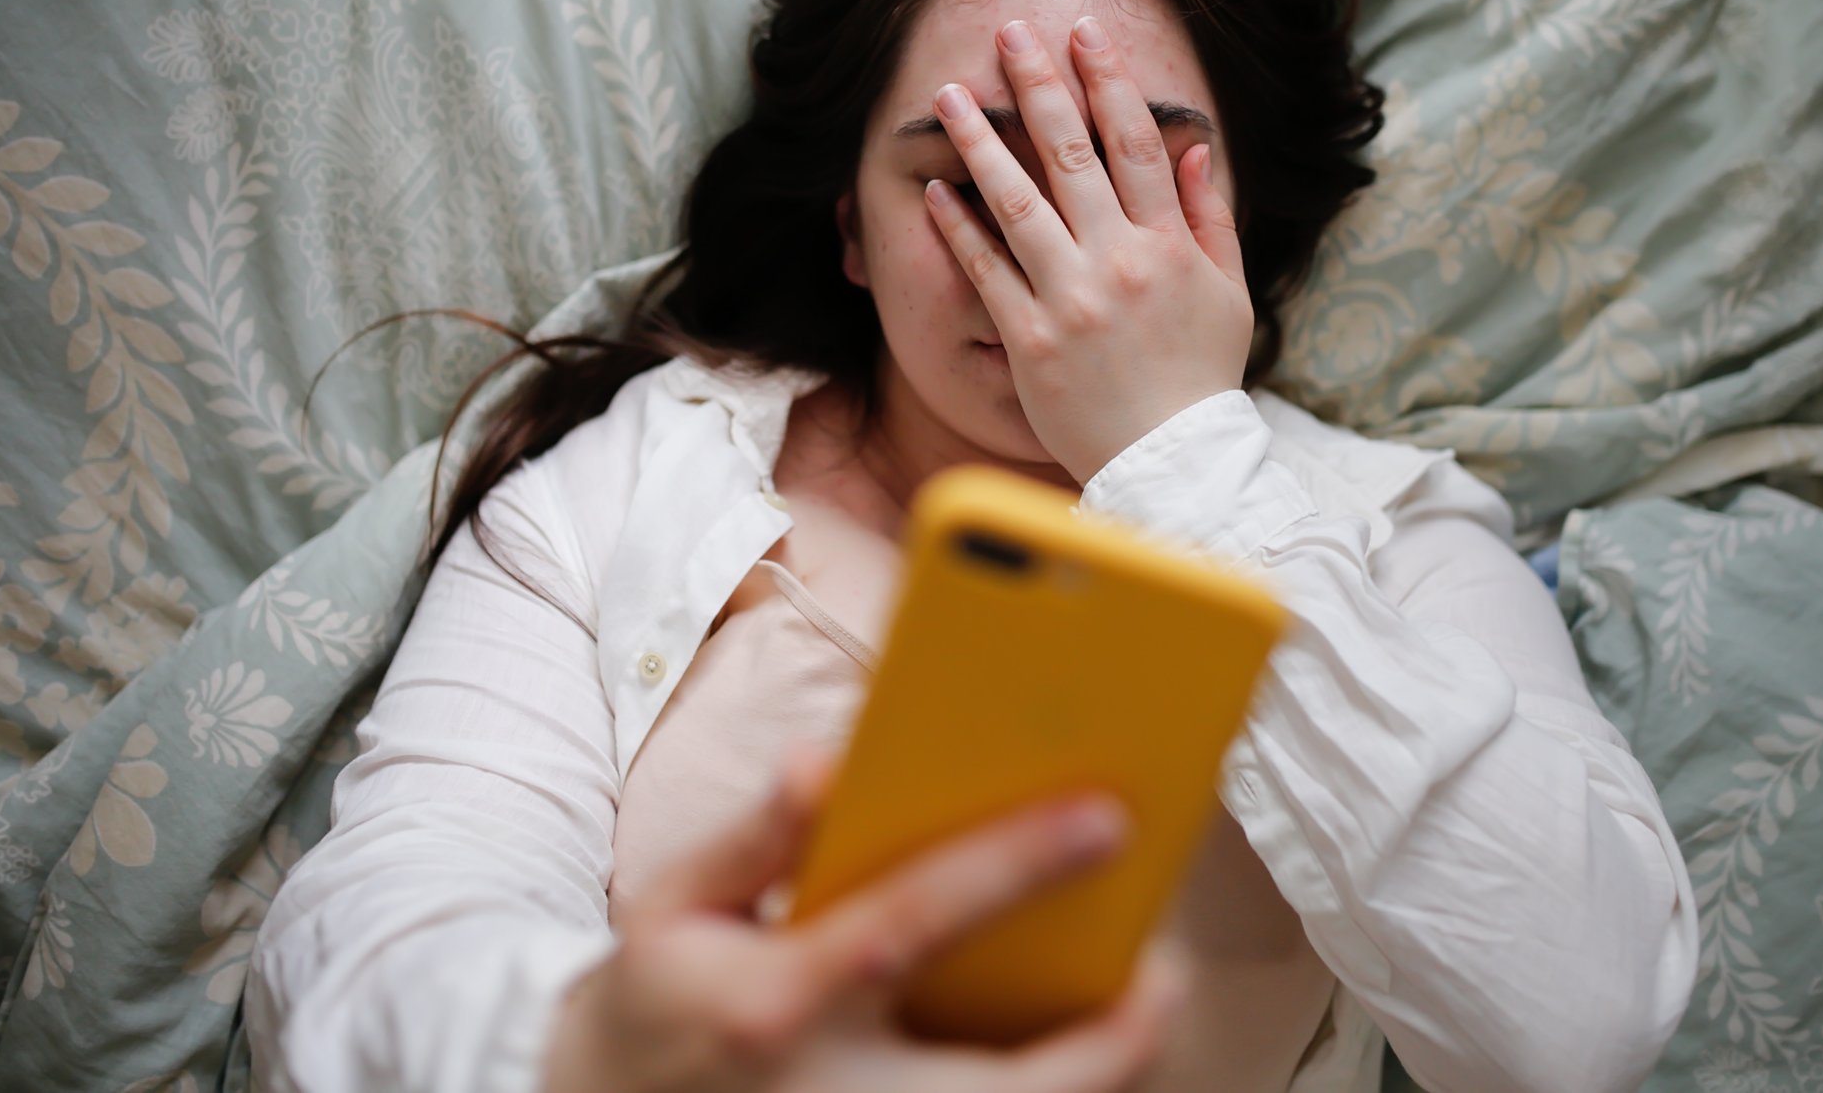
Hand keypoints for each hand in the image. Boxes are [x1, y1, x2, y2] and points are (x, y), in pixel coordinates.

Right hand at [540, 745, 1187, 1092]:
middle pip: (998, 1088)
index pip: (912, 921)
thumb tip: (827, 761)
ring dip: (1093, 1079)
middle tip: (1168, 977)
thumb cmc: (655, 1000)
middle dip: (1109, 1043)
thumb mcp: (674, 903)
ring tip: (1142, 1011)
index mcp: (777, 1003)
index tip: (1105, 817)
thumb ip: (756, 837)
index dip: (1013, 867)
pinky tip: (1074, 1053)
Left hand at [925, 17, 1252, 483]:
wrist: (1171, 465)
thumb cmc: (1201, 378)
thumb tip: (1192, 150)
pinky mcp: (1030, 341)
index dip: (1109, 82)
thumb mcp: (1228, 294)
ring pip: (1017, 202)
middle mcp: (1117, 262)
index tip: (1083, 34)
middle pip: (1070, 155)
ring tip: (948, 96)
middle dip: (1039, 86)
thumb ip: (1208, 220)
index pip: (1135, 143)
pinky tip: (936, 188)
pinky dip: (960, 228)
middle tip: (1009, 34)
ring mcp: (1070, 300)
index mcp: (1168, 246)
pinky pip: (987, 272)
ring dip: (979, 142)